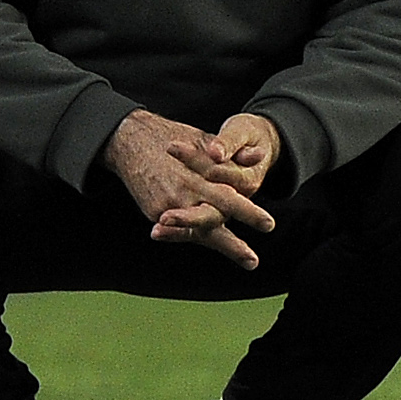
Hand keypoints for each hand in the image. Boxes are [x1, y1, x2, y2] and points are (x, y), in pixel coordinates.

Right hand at [104, 109, 276, 269]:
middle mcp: (186, 192)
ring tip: (249, 260)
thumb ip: (232, 153)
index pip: (228, 197)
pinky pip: (179, 231)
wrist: (131, 141)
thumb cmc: (175, 139)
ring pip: (198, 231)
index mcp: (200, 174)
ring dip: (224, 246)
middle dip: (233, 243)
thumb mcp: (206, 140)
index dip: (248, 212)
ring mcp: (168, 205)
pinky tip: (217, 245)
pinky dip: (194, 238)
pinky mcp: (155, 212)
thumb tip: (259, 155)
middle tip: (253, 260)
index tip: (268, 224)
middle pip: (214, 221)